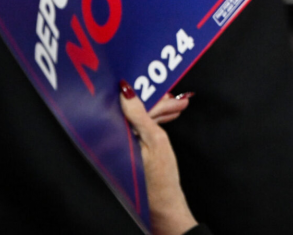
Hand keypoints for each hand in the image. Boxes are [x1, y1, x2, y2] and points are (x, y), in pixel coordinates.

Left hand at [120, 82, 197, 234]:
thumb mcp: (156, 140)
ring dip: (160, 111)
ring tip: (179, 106)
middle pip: (135, 113)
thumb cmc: (161, 177)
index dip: (151, 97)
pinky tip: (168, 117)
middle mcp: (113, 141)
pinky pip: (140, 129)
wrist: (164, 202)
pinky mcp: (129, 150)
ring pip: (139, 120)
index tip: (166, 90)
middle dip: (159, 104)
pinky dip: (155, 122)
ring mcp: (121, 146)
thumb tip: (127, 92)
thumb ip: (141, 115)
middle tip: (178, 98)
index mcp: (115, 138)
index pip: (131, 108)